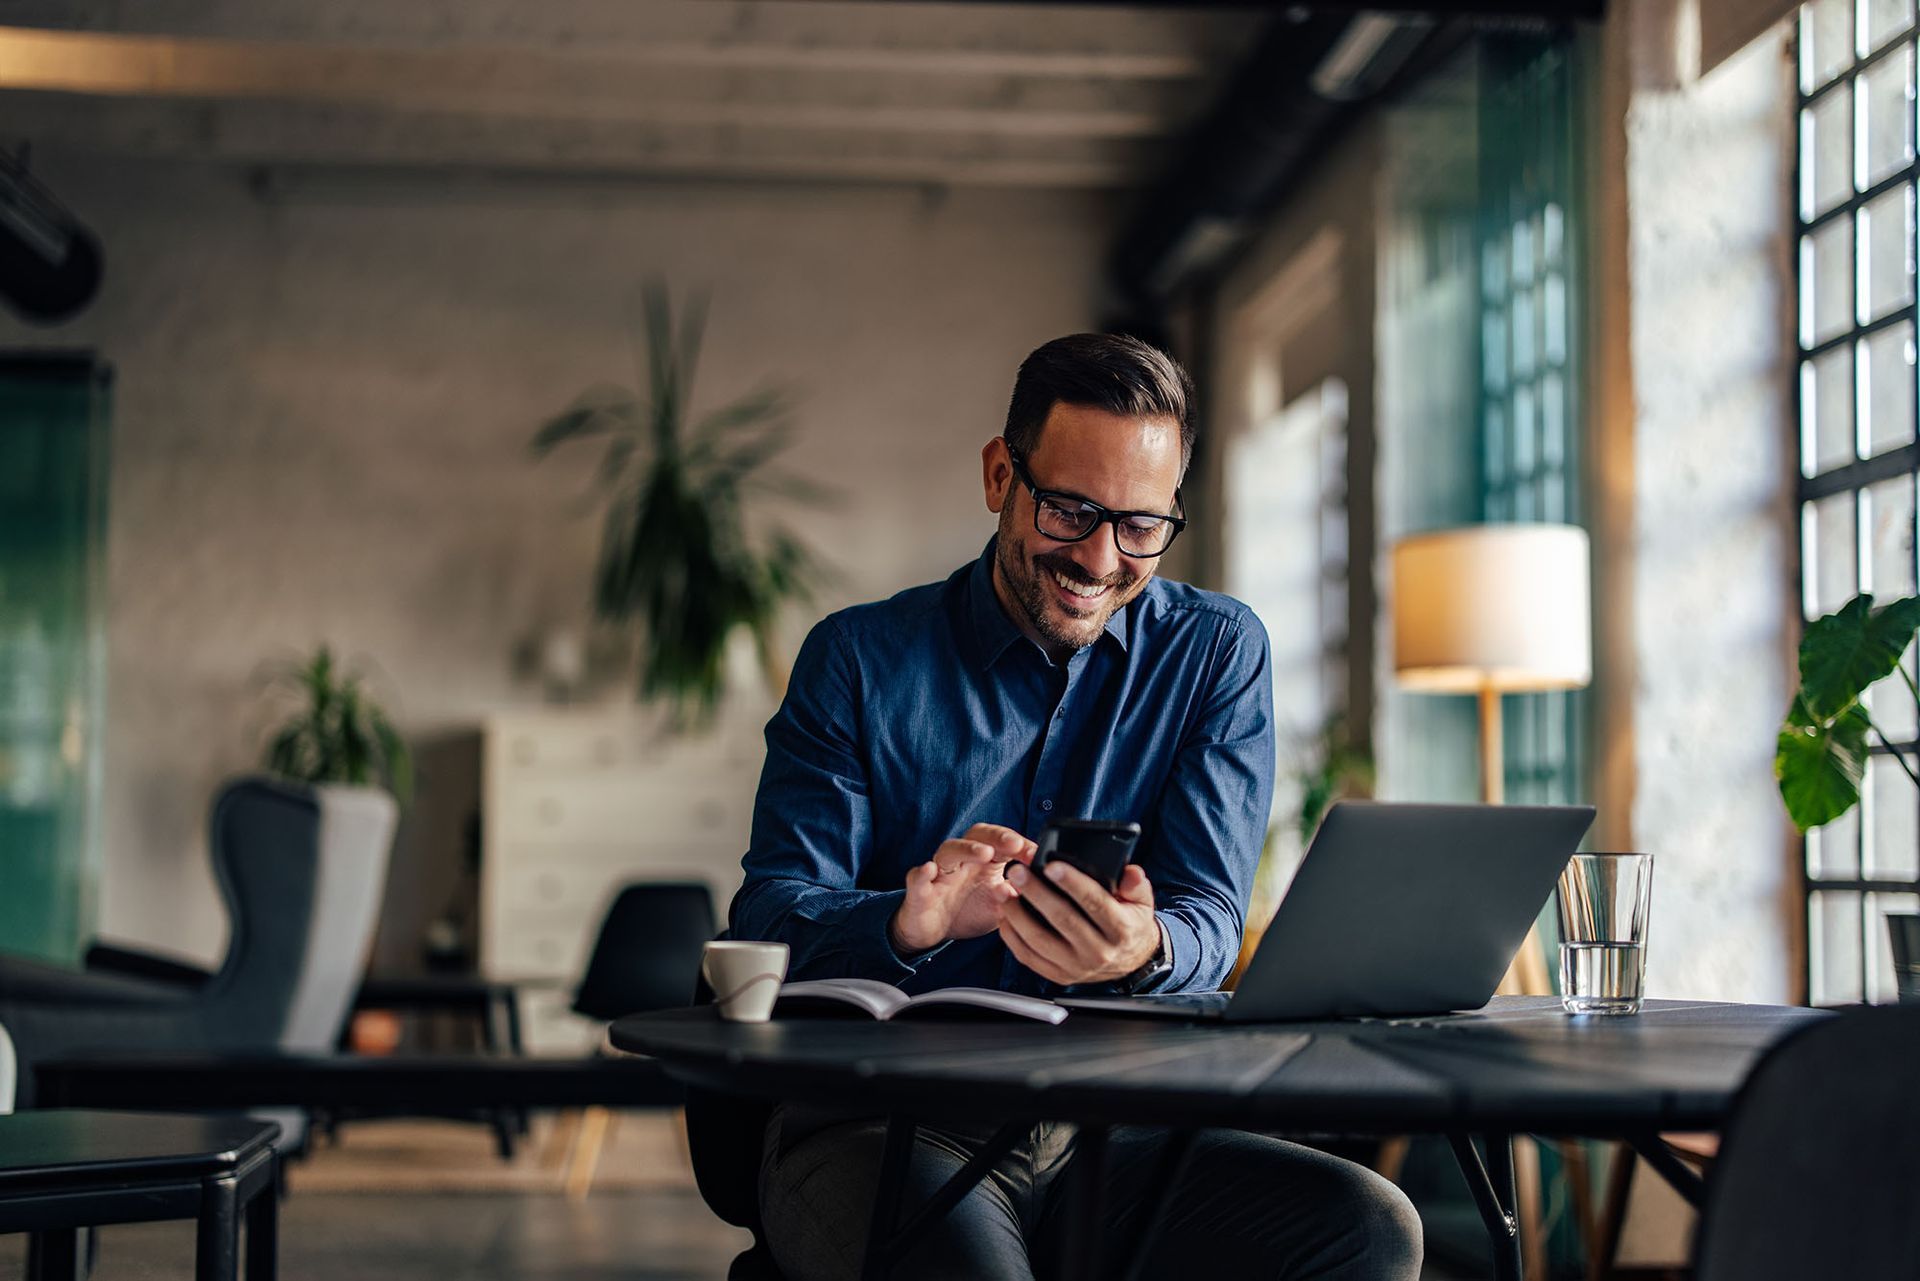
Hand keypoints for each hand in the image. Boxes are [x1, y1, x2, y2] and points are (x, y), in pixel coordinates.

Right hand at [890, 824, 1035, 954]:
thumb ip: (1017, 898)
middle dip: (996, 837)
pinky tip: (929, 870)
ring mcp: (939, 872)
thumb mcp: (1000, 908)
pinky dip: (922, 873)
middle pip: (977, 835)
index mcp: (984, 861)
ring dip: (967, 849)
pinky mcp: (919, 890)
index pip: (1003, 843)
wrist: (933, 933)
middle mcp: (962, 860)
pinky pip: (917, 878)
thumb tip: (1040, 890)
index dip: (1020, 846)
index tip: (1036, 855)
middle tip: (1014, 844)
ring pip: (949, 851)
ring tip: (984, 853)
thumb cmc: (967, 911)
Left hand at [996, 859, 1158, 985]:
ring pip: (1040, 940)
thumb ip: (1136, 884)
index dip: (1073, 883)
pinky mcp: (1059, 975)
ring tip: (1005, 891)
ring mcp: (1077, 967)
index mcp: (1121, 929)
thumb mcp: (1142, 902)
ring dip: (1018, 914)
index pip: (1095, 903)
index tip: (1051, 865)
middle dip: (1036, 893)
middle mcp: (1099, 951)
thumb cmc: (1130, 924)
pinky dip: (1012, 936)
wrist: (1131, 961)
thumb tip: (1130, 873)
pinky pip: (1029, 957)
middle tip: (1018, 872)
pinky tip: (1006, 915)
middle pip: (1062, 919)